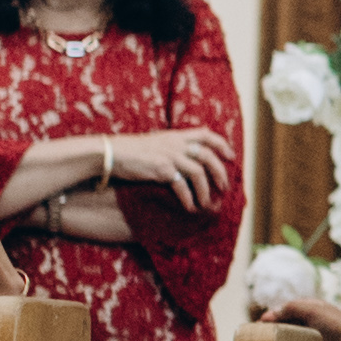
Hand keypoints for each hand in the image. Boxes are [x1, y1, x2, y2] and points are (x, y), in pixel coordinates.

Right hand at [113, 123, 233, 213]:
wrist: (109, 153)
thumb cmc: (130, 151)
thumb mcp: (155, 142)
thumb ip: (171, 146)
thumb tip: (186, 157)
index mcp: (175, 135)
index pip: (206, 134)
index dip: (222, 144)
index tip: (231, 156)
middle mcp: (175, 144)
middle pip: (208, 155)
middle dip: (220, 172)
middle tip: (224, 186)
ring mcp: (169, 156)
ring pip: (199, 173)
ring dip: (206, 190)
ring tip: (207, 202)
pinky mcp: (161, 170)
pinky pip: (182, 185)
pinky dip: (188, 198)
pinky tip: (190, 207)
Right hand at [253, 293, 340, 340]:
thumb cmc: (335, 324)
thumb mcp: (311, 310)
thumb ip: (290, 308)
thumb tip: (270, 314)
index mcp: (308, 307)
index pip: (283, 310)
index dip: (270, 317)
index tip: (256, 327)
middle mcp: (310, 320)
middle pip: (285, 324)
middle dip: (272, 330)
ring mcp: (313, 335)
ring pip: (291, 337)